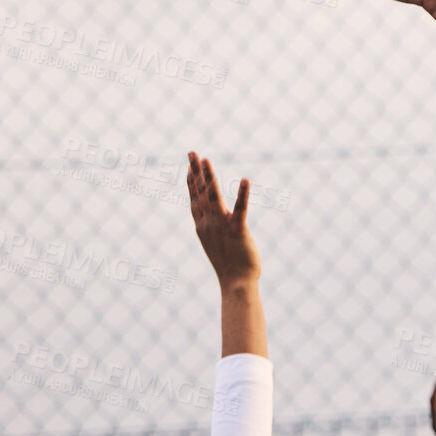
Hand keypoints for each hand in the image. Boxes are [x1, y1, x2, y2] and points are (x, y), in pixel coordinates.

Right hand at [187, 152, 259, 288]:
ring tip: (206, 160)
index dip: (192, 182)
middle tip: (191, 153)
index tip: (190, 166)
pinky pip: (240, 209)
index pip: (195, 199)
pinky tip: (245, 179)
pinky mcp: (238, 230)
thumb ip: (211, 228)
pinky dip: (243, 194)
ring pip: (214, 196)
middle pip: (200, 193)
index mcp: (203, 226)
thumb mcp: (215, 242)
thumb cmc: (229, 265)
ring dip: (209, 177)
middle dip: (195, 171)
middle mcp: (208, 223)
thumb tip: (208, 221)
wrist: (236, 283)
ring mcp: (221, 226)